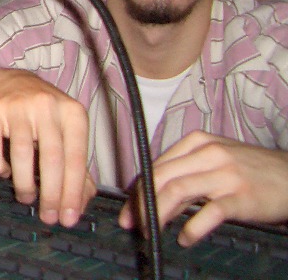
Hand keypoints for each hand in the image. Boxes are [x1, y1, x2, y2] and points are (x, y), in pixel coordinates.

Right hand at [0, 69, 95, 226]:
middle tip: (48, 217)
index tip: (69, 217)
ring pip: (22, 154)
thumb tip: (82, 202)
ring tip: (26, 197)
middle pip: (52, 158)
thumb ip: (77, 165)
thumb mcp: (67, 132)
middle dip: (51, 194)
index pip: (76, 158)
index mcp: (72, 113)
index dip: (73, 191)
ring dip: (24, 184)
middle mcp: (47, 106)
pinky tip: (4, 172)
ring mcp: (18, 106)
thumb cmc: (44, 114)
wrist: (9, 81)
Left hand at [120, 132, 287, 244]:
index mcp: (197, 141)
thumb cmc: (251, 169)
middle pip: (161, 177)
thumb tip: (154, 189)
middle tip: (132, 223)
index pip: (156, 165)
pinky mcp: (241, 197)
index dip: (137, 189)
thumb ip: (187, 166)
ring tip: (152, 231)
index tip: (128, 208)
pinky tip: (185, 237)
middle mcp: (208, 154)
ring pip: (177, 191)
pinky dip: (192, 228)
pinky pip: (209, 213)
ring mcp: (225, 174)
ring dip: (158, 213)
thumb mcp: (216, 157)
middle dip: (140, 202)